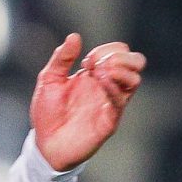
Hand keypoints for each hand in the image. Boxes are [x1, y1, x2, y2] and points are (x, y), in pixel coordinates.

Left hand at [28, 34, 144, 170]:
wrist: (45, 145)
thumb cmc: (48, 113)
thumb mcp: (49, 80)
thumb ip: (61, 59)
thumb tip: (74, 36)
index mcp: (95, 74)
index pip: (118, 51)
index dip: (107, 49)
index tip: (85, 61)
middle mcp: (107, 86)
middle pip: (137, 62)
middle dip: (122, 56)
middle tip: (98, 64)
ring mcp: (110, 103)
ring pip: (135, 79)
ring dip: (121, 69)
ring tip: (100, 72)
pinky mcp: (109, 120)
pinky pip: (121, 100)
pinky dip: (114, 87)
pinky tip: (101, 82)